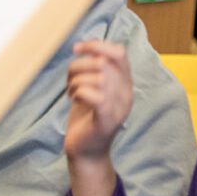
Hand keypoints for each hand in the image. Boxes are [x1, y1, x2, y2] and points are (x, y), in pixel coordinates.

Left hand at [64, 40, 129, 195]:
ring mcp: (118, 107)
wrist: (85, 150)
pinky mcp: (107, 120)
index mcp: (124, 83)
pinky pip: (95, 95)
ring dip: (76, 81)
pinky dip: (78, 92)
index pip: (119, 53)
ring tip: (72, 92)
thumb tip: (86, 45)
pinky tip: (74, 99)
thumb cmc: (85, 116)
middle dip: (78, 66)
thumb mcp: (91, 87)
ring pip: (98, 77)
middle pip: (102, 63)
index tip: (76, 49)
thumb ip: (93, 68)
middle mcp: (126, 94)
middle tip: (70, 81)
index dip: (97, 45)